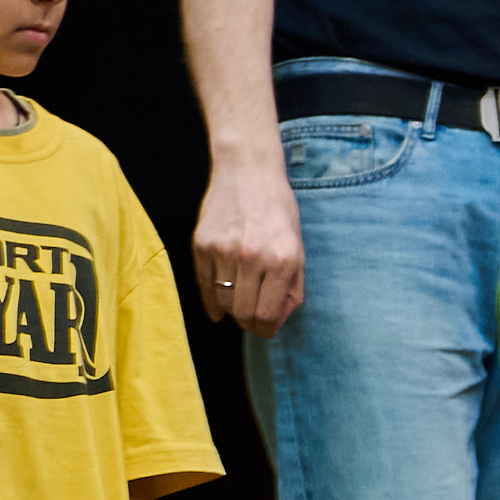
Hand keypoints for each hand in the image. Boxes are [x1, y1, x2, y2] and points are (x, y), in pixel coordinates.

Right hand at [196, 159, 304, 332]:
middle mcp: (252, 257)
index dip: (267, 329)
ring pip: (223, 302)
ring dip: (231, 309)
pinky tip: (218, 306)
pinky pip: (204, 286)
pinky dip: (211, 301)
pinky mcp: (201, 244)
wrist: (247, 171)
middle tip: (252, 316)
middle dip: (249, 321)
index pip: (268, 315)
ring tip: (239, 300)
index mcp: (282, 259)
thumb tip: (276, 321)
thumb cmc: (278, 210)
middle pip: (243, 313)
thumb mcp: (298, 248)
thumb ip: (292, 288)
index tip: (266, 328)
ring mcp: (224, 250)